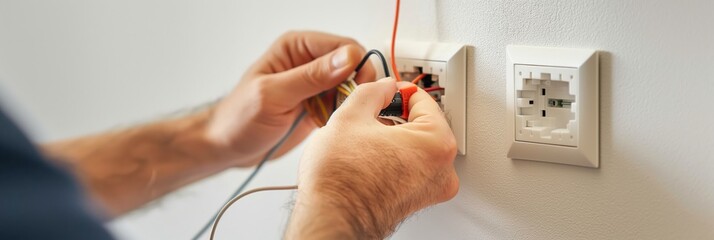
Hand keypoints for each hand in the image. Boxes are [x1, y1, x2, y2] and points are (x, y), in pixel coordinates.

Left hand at [205, 31, 373, 165]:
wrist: (227, 146)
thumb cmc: (239, 118)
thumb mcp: (273, 95)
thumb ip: (311, 76)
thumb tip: (348, 58)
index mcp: (297, 47)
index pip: (344, 47)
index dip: (355, 67)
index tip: (354, 91)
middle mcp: (309, 62)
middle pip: (354, 66)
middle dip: (356, 87)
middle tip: (345, 109)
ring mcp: (316, 85)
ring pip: (353, 88)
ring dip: (350, 104)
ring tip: (334, 120)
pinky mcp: (320, 106)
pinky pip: (345, 107)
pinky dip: (344, 117)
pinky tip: (331, 127)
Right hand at [286, 78, 458, 238]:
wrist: (329, 218)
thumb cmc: (341, 179)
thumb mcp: (351, 115)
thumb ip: (373, 91)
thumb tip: (383, 87)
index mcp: (436, 143)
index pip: (422, 99)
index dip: (397, 90)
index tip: (385, 91)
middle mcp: (442, 169)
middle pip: (422, 124)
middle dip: (396, 116)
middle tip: (371, 114)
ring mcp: (431, 189)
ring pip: (415, 147)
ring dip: (393, 137)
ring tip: (365, 139)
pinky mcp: (416, 201)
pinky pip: (410, 168)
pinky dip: (393, 158)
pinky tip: (369, 158)